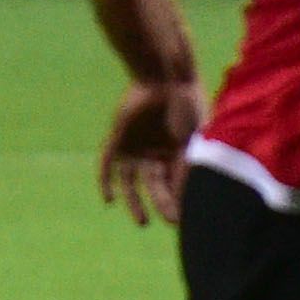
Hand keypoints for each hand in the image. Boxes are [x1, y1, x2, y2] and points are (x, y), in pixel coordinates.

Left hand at [99, 75, 202, 227]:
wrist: (165, 76)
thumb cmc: (186, 105)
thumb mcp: (193, 140)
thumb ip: (188, 167)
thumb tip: (186, 199)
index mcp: (177, 153)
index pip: (177, 184)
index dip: (181, 201)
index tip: (186, 220)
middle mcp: (155, 153)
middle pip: (157, 185)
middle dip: (163, 203)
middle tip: (169, 221)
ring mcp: (136, 147)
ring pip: (131, 181)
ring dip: (135, 202)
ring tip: (142, 222)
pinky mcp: (118, 139)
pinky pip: (107, 164)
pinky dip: (105, 182)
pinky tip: (108, 200)